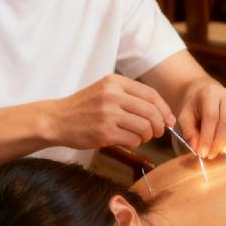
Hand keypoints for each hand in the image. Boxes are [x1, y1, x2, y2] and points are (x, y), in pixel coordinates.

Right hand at [51, 74, 175, 149]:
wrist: (57, 119)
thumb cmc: (84, 107)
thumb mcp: (105, 90)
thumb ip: (129, 96)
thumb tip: (161, 112)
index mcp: (115, 82)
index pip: (150, 94)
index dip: (164, 109)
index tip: (169, 119)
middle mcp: (112, 95)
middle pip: (151, 111)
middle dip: (160, 125)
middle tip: (159, 132)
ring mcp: (108, 114)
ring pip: (144, 127)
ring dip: (148, 135)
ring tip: (141, 137)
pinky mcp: (104, 133)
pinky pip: (133, 140)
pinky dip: (136, 143)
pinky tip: (128, 140)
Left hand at [177, 81, 225, 159]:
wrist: (207, 99)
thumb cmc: (195, 109)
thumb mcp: (185, 118)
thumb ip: (189, 133)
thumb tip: (197, 149)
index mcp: (210, 92)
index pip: (212, 116)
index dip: (208, 137)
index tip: (202, 153)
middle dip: (218, 143)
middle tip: (210, 155)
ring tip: (217, 151)